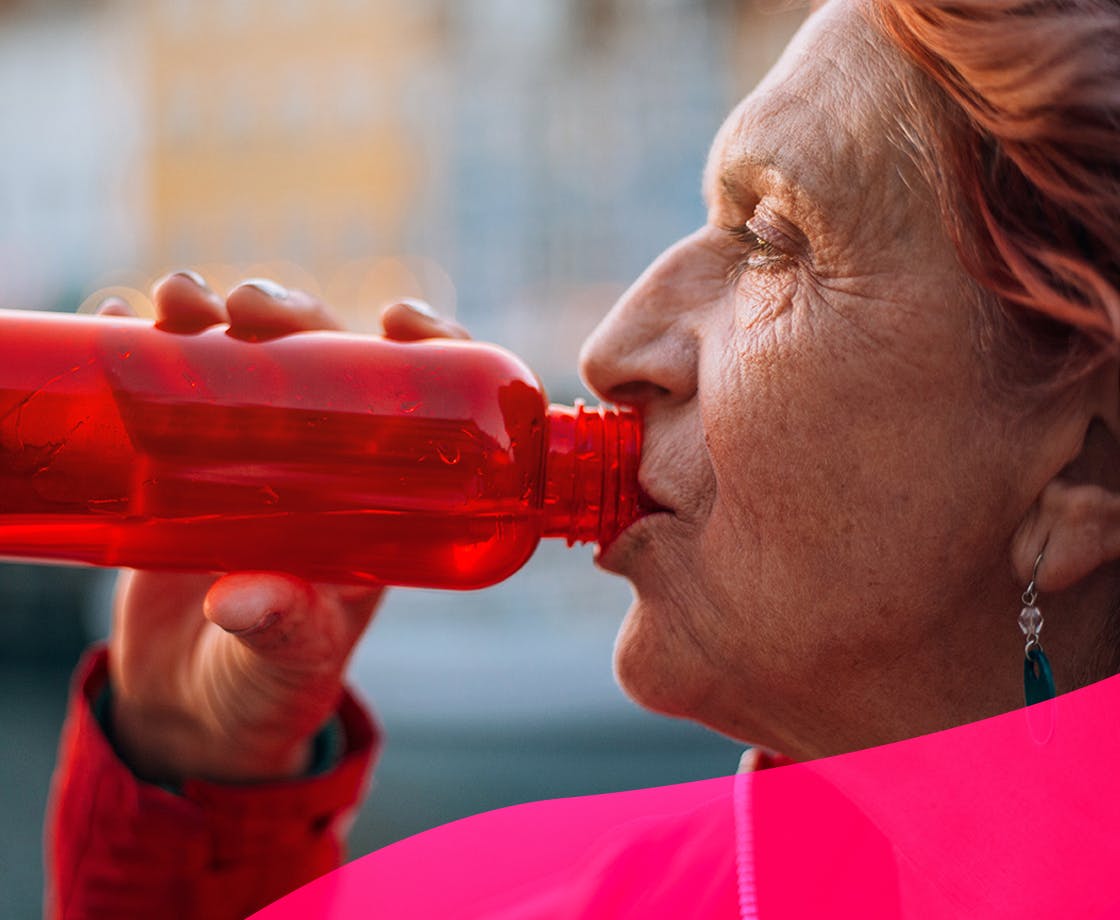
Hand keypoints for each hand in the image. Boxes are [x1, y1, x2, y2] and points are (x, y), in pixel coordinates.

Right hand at [99, 274, 466, 783]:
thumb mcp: (292, 660)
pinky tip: (115, 317)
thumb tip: (242, 600)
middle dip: (291, 311)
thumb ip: (281, 630)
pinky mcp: (175, 462)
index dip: (422, 344)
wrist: (193, 709)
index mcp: (379, 496)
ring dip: (214, 312)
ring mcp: (243, 453)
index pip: (418, 397)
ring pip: (242, 354)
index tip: (397, 320)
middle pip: (320, 353)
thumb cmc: (271, 685)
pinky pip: (162, 385)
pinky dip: (138, 343)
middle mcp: (319, 459)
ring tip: (177, 304)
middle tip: (249, 310)